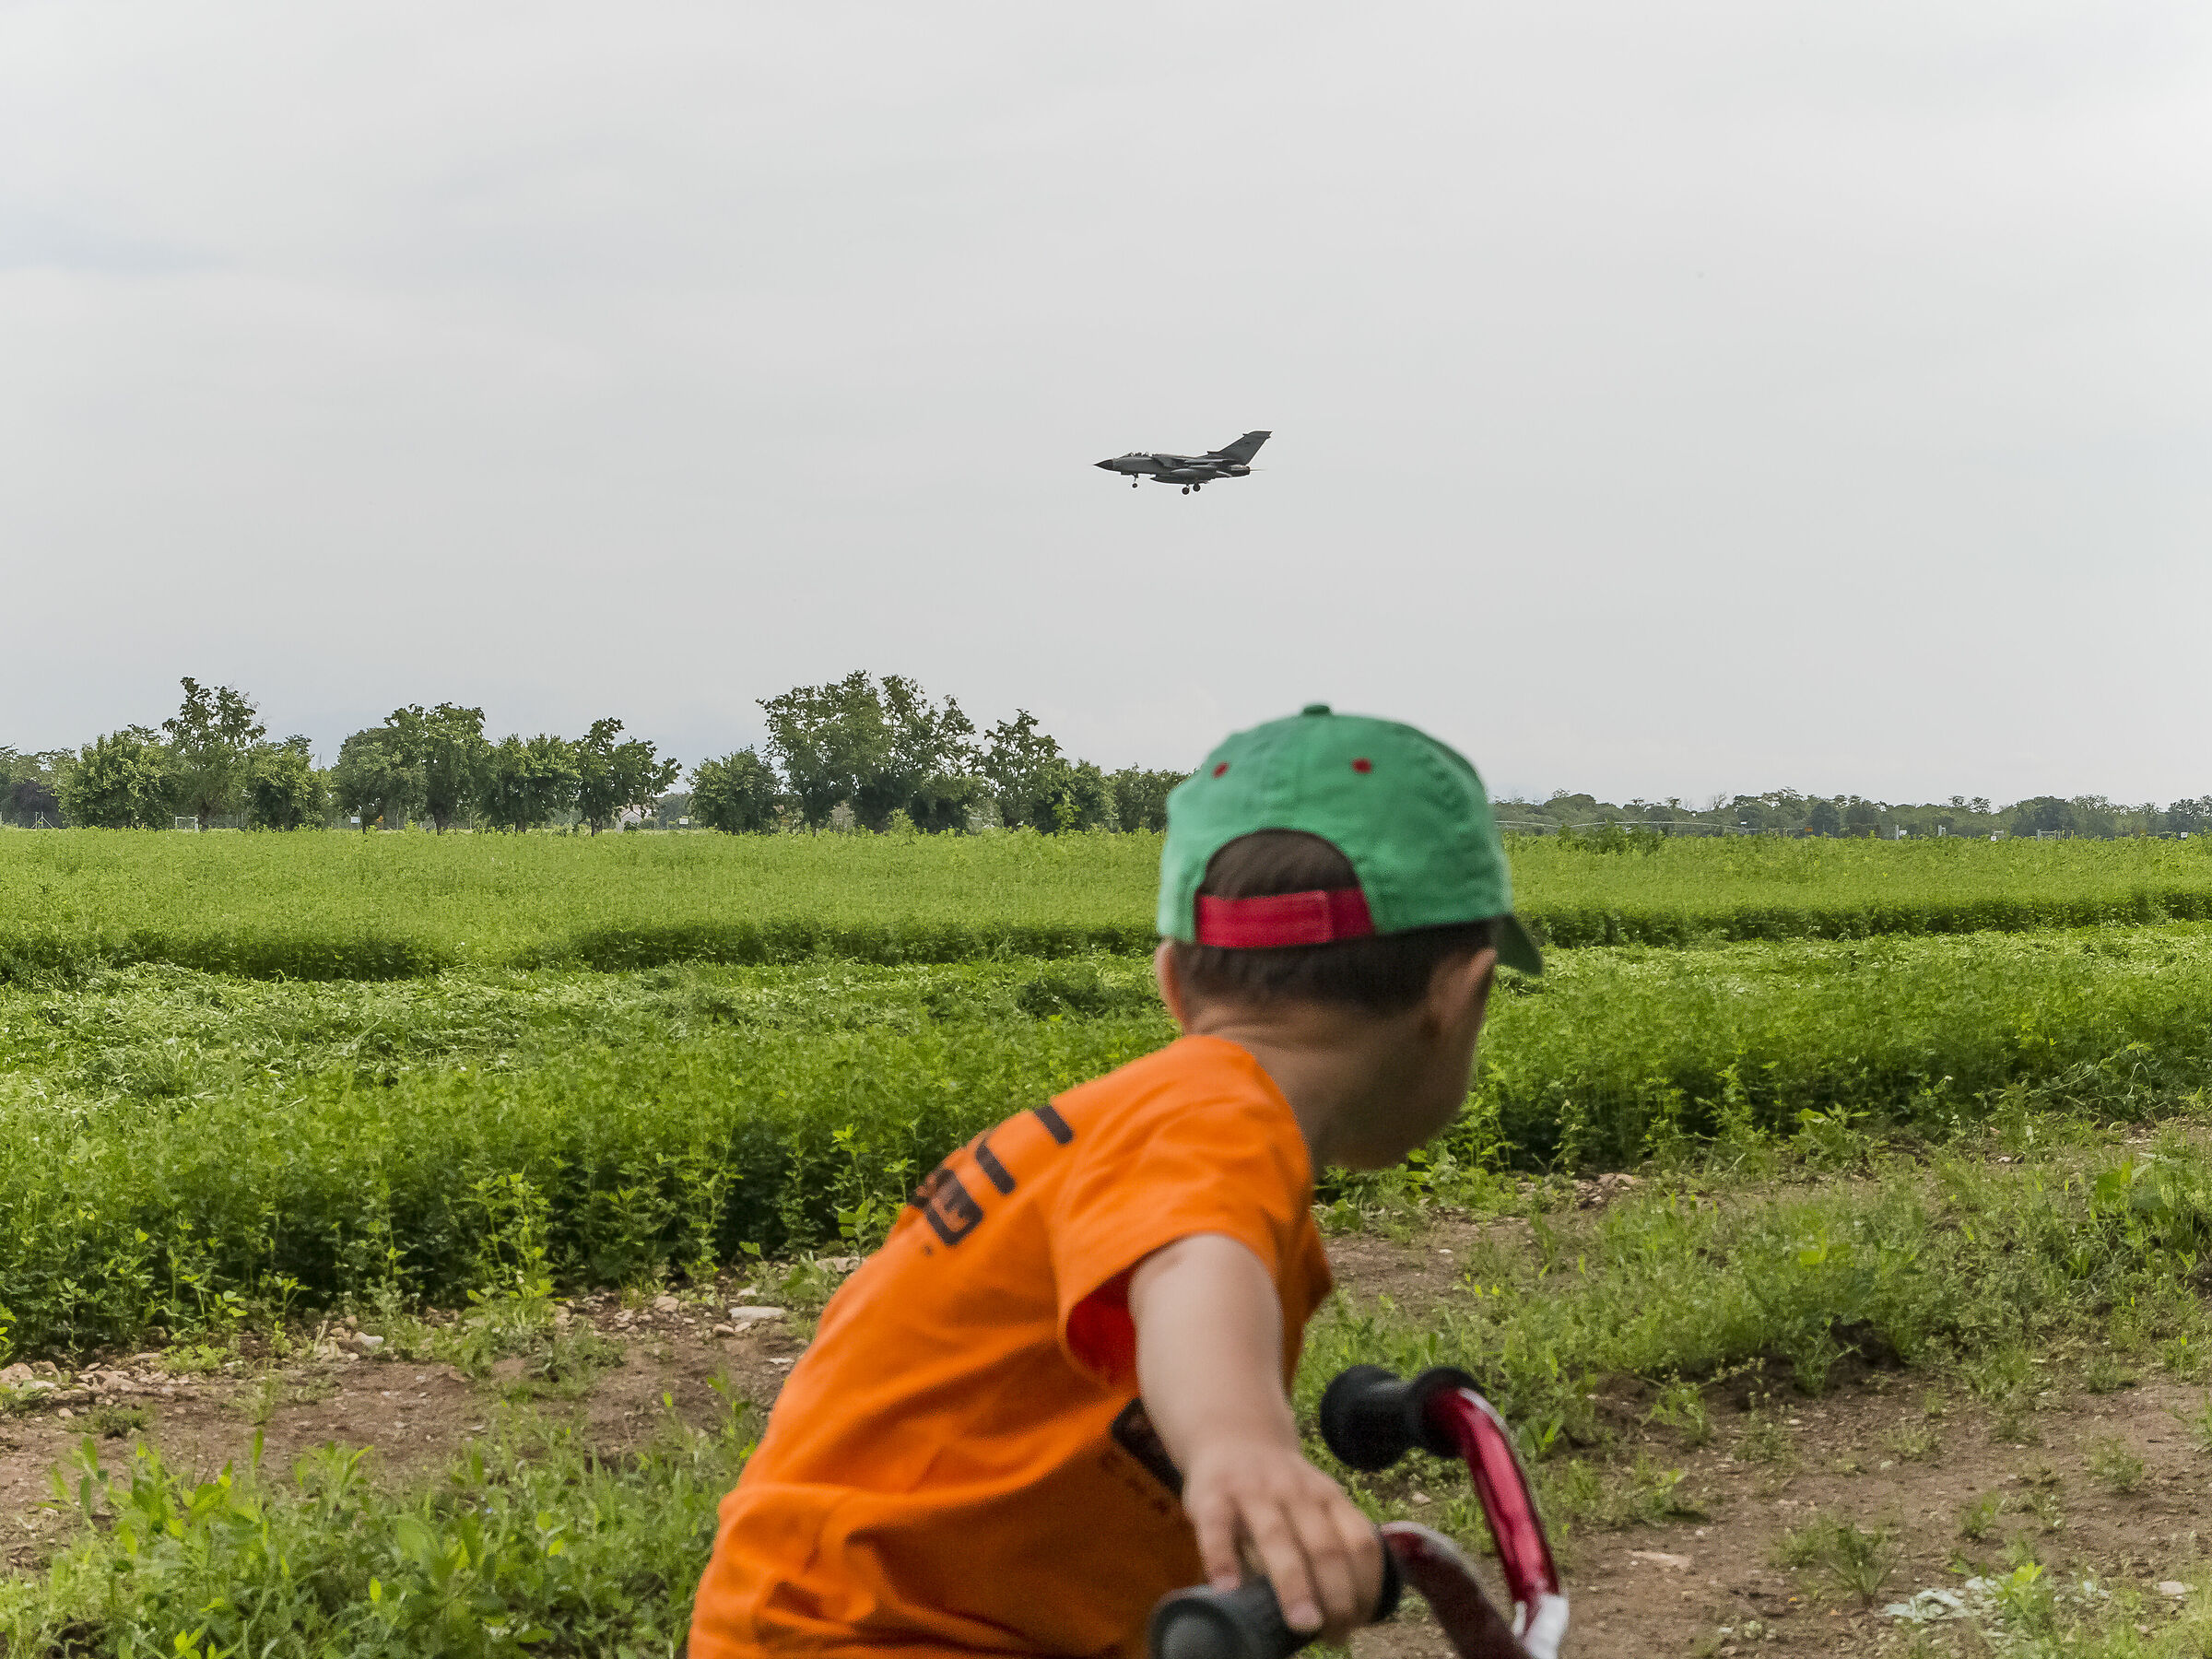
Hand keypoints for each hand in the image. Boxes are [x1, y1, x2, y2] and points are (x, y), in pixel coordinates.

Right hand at [1180, 1438, 1383, 1642]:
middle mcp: (1296, 1492)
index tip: (1359, 1622)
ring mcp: (1253, 1491)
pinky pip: (1217, 1528)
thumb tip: (1340, 1619)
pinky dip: (1222, 1559)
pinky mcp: (1212, 1495)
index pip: (1359, 1542)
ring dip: (1294, 1585)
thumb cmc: (1277, 1489)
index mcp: (1327, 1497)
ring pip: (1277, 1538)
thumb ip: (1325, 1545)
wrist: (1231, 1435)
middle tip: (1335, 1634)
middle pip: (1324, 1545)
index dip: (1366, 1585)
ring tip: (1302, 1624)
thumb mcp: (1312, 1503)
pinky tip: (1228, 1590)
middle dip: (1336, 1595)